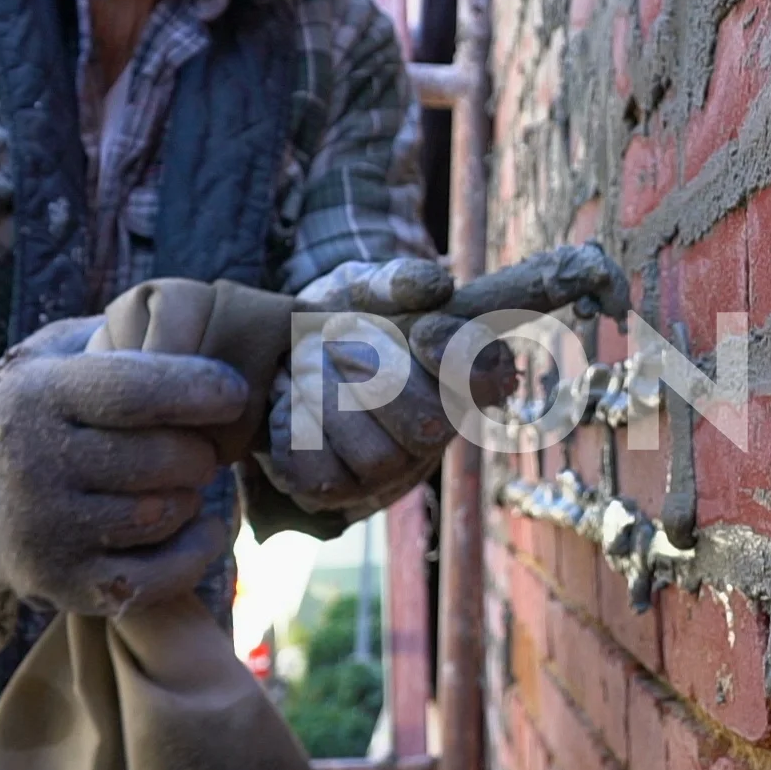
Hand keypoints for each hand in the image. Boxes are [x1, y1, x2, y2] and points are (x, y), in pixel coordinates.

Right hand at [0, 316, 248, 614]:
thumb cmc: (29, 411)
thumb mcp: (51, 355)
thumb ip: (119, 336)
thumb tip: (207, 330)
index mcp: (37, 396)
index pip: (136, 391)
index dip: (200, 389)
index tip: (233, 392)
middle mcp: (33, 464)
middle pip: (164, 458)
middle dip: (199, 450)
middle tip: (193, 445)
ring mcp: (44, 531)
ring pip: (166, 513)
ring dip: (191, 495)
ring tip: (175, 480)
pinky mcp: (59, 585)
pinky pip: (159, 577)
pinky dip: (196, 550)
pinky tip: (199, 525)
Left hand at [260, 259, 517, 517]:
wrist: (278, 353)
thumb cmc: (341, 319)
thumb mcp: (362, 286)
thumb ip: (396, 280)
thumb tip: (436, 287)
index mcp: (456, 376)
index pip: (492, 378)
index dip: (463, 360)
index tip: (424, 330)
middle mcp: (435, 430)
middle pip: (429, 426)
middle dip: (377, 379)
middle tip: (339, 345)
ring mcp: (390, 469)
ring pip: (378, 457)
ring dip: (330, 401)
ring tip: (308, 370)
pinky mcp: (338, 489)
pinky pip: (323, 477)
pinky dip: (298, 431)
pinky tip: (293, 405)